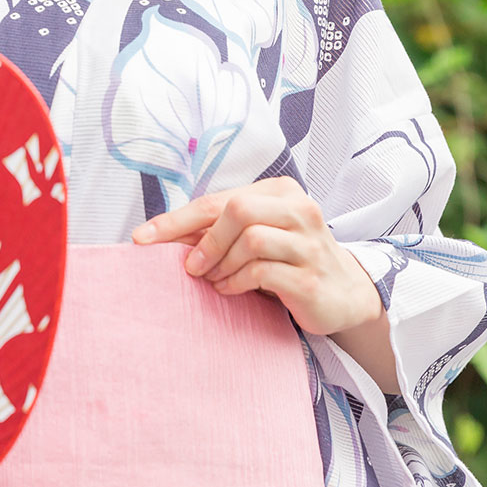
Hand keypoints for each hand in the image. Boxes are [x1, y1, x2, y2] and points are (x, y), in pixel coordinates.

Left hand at [130, 176, 382, 337]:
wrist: (344, 295)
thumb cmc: (288, 260)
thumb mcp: (256, 237)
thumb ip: (218, 230)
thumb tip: (161, 236)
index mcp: (281, 192)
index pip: (219, 199)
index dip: (177, 218)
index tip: (142, 238)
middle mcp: (300, 210)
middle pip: (237, 210)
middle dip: (205, 240)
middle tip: (190, 267)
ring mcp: (309, 243)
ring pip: (250, 239)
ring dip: (220, 263)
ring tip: (213, 280)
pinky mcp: (310, 276)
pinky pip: (261, 271)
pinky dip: (235, 282)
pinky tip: (229, 289)